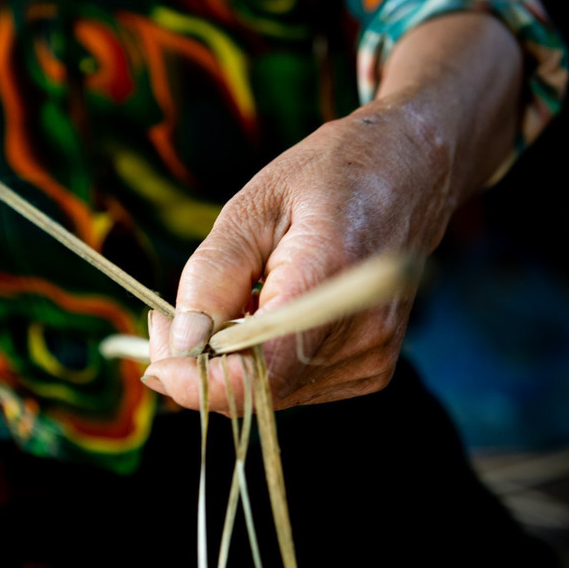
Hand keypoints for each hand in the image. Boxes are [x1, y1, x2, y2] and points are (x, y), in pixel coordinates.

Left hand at [143, 99, 444, 411]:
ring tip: (222, 303)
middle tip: (169, 314)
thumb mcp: (252, 206)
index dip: (194, 379)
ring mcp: (371, 357)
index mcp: (327, 280)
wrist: (410, 172)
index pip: (256, 375)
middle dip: (197, 364)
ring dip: (227, 363)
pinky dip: (260, 362)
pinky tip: (260, 316)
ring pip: (268, 395)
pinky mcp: (370, 369)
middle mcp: (359, 333)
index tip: (158, 348)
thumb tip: (181, 346)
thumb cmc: (327, 177)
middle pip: (255, 392)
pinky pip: (292, 386)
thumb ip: (212, 276)